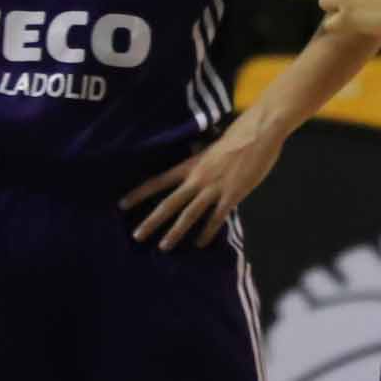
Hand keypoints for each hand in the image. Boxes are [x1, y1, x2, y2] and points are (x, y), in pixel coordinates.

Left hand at [125, 112, 282, 249]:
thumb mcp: (212, 144)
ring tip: (163, 247)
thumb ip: (201, 153)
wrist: (259, 133)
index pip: (157, 181)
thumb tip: (194, 150)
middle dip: (151, 221)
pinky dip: (207, 232)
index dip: (139, 193)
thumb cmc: (238, 134)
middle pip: (168, 203)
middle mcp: (197, 178)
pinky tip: (200, 244)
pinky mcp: (232, 195)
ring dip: (175, 233)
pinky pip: (216, 219)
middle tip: (136, 236)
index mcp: (190, 165)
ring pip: (188, 215)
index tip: (122, 204)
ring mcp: (213, 188)